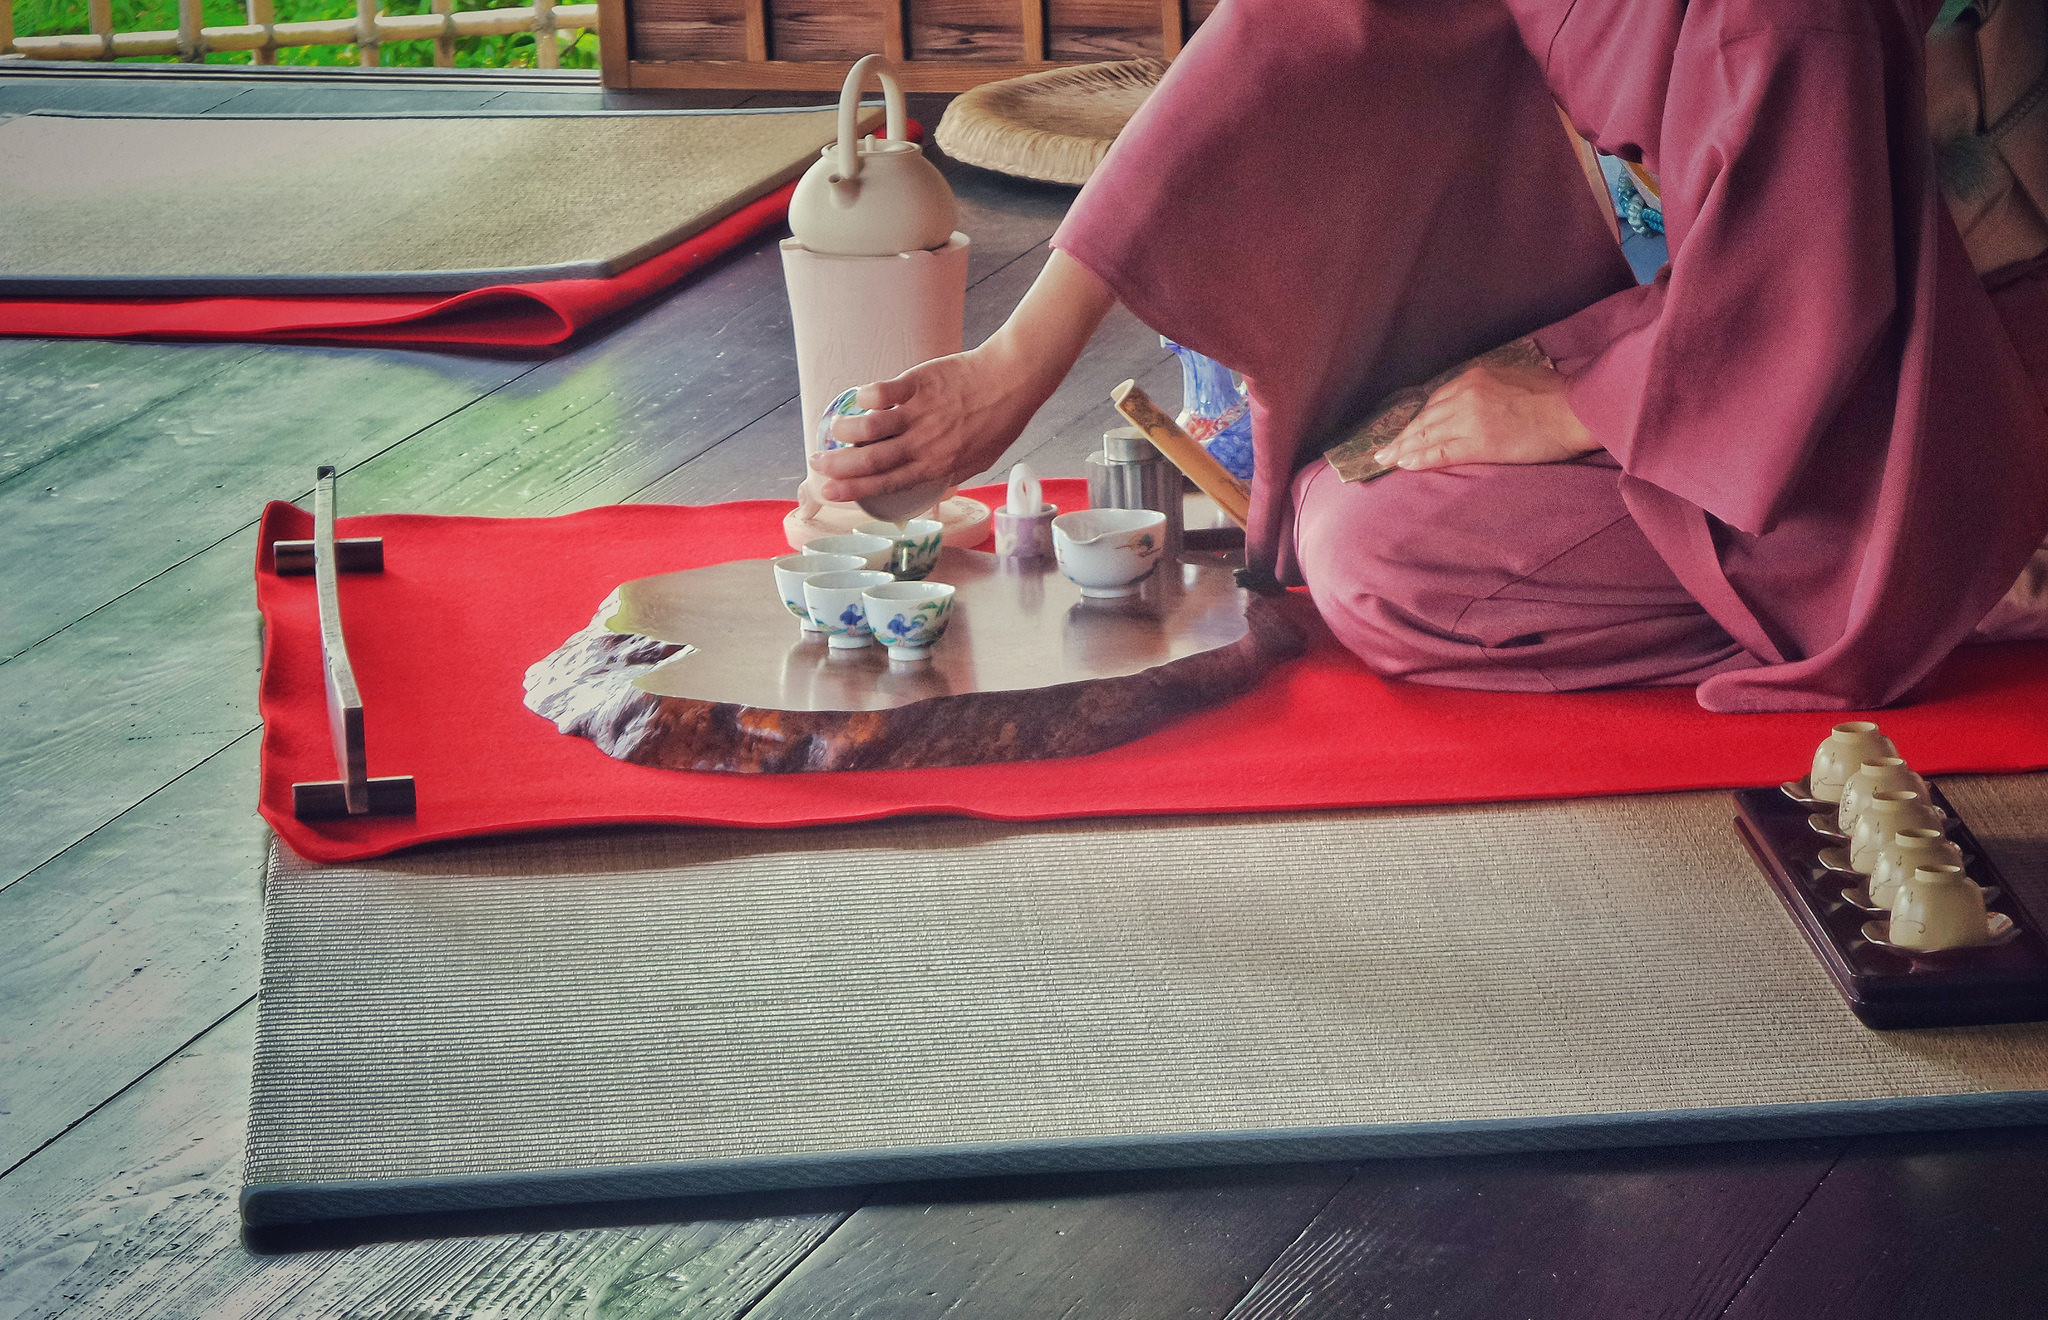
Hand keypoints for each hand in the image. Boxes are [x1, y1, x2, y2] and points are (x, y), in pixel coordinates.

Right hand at [808, 341, 1045, 504]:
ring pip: (870, 428)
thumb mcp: (976, 461)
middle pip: (870, 460)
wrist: (1013, 380)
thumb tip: (931, 488)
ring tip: (832, 429)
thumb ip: (948, 473)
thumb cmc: (997, 423)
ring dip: (844, 430)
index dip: (854, 491)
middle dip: (836, 466)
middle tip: (815, 463)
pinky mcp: (919, 384)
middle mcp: (924, 444)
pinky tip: (858, 398)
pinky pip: (883, 392)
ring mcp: (920, 413)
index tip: (829, 492)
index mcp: (936, 466)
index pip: (887, 484)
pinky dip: (866, 396)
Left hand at [1371, 362, 1596, 470]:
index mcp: (1474, 377)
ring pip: (1425, 435)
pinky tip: (1405, 464)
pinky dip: (1419, 458)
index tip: (1406, 428)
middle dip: (1403, 435)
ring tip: (1385, 459)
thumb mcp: (1513, 378)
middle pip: (1425, 418)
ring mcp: (1468, 419)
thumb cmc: (1554, 394)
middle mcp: (1465, 395)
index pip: (1436, 400)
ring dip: (1403, 448)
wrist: (1574, 408)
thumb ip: (1488, 389)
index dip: (1419, 418)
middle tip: (1382, 448)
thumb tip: (1478, 404)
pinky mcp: (1476, 443)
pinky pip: (1439, 452)